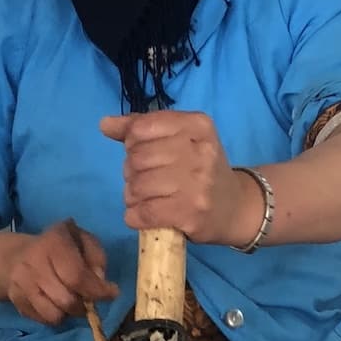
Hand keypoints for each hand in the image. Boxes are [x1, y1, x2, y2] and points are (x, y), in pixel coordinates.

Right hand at [4, 220, 116, 326]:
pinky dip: (55, 317)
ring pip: (54, 315)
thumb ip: (96, 257)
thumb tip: (100, 281)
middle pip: (66, 300)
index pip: (77, 276)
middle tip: (89, 300)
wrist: (16, 255)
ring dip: (69, 314)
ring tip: (72, 302)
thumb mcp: (83, 239)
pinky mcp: (16, 300)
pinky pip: (42, 320)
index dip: (97, 290)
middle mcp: (33, 263)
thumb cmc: (59, 247)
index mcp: (53, 243)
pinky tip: (56, 303)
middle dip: (84, 305)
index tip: (111, 294)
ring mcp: (21, 283)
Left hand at [100, 111, 257, 246]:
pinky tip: (141, 215)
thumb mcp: (180, 139)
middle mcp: (200, 151)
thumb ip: (142, 128)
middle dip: (131, 172)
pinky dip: (135, 216)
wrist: (236, 208)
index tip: (143, 154)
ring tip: (145, 199)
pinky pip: (145, 212)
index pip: (142, 128)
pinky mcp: (191, 213)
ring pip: (138, 186)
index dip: (132, 143)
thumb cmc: (200, 170)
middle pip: (137, 158)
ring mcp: (197, 184)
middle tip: (144, 181)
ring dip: (132, 196)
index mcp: (197, 125)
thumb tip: (105, 124)